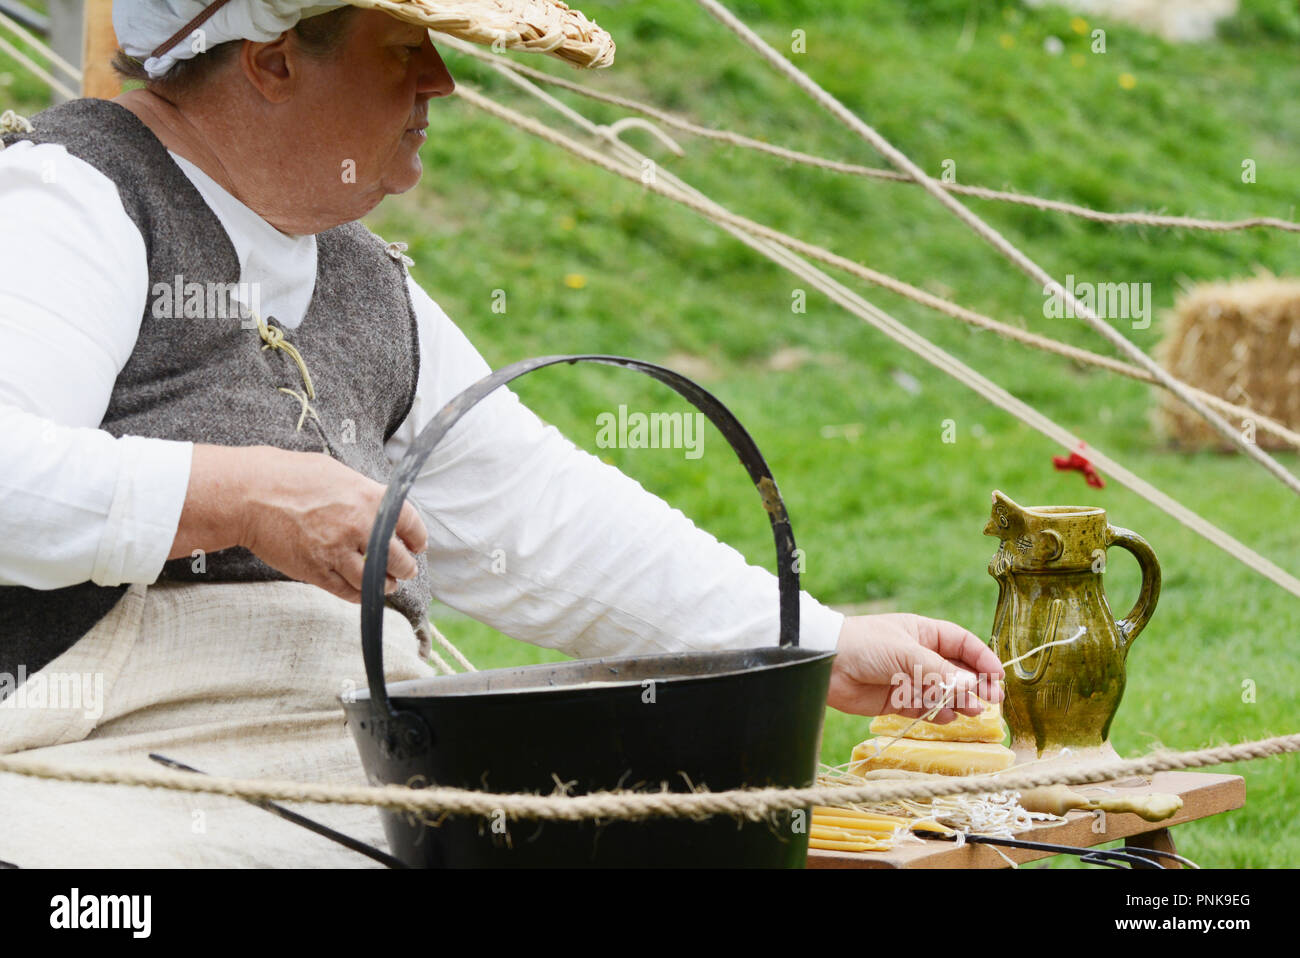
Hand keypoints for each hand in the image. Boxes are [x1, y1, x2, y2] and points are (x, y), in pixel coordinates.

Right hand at [171, 444, 427, 602]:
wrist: (250, 495)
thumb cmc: (290, 476)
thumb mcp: (337, 473)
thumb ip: (363, 493)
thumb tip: (379, 507)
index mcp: (369, 498)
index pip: (410, 524)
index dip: (417, 538)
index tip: (417, 545)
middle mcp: (359, 527)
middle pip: (398, 559)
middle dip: (406, 567)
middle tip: (406, 570)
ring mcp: (337, 552)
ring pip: (375, 581)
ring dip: (385, 585)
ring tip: (387, 584)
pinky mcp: (316, 571)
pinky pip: (347, 592)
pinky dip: (360, 595)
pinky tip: (362, 592)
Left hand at [825, 613, 1004, 721]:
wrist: (824, 663)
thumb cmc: (864, 644)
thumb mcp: (906, 652)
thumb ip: (939, 672)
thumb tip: (973, 688)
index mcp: (923, 634)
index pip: (962, 644)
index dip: (982, 659)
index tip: (998, 676)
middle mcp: (919, 656)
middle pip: (957, 672)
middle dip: (974, 685)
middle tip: (991, 700)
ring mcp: (908, 679)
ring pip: (942, 692)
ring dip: (958, 701)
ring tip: (972, 711)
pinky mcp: (895, 700)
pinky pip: (923, 708)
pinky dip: (935, 713)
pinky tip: (946, 716)